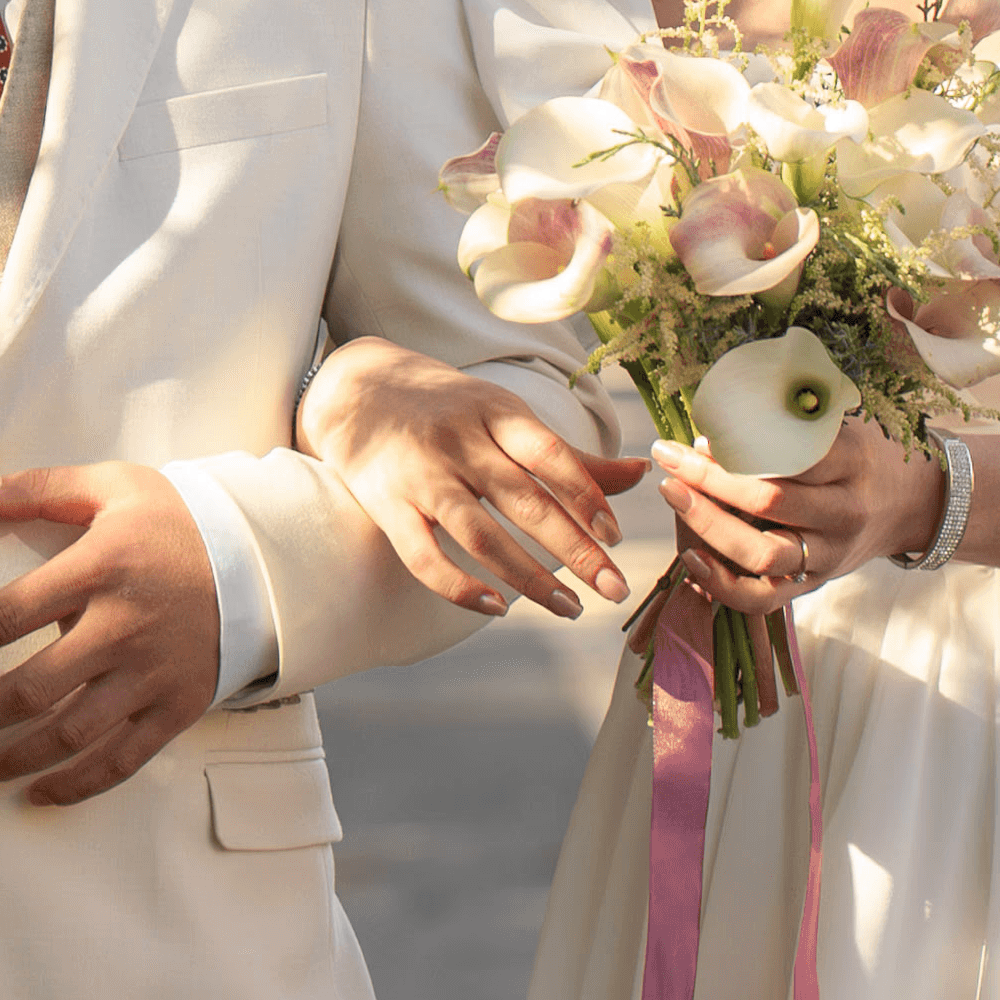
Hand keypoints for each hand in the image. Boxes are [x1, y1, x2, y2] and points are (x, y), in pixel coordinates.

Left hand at [0, 462, 217, 805]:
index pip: (6, 616)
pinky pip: (122, 759)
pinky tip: (39, 792)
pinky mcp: (177, 707)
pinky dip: (78, 783)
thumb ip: (38, 488)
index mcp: (99, 569)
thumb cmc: (177, 521)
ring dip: (12, 758)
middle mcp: (122, 628)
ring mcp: (151, 674)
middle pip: (30, 688)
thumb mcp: (112, 485)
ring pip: (71, 733)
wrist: (263, 558)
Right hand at [297, 336, 648, 619]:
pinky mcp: (388, 505)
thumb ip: (569, 456)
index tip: (616, 537)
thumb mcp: (506, 417)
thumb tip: (642, 473)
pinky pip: (423, 556)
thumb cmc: (450, 410)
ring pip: (480, 534)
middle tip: (614, 589)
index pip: (549, 454)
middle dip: (575, 549)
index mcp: (496, 413)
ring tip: (570, 607)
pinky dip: (458, 586)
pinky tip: (495, 609)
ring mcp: (422, 474)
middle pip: (524, 500)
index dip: (584, 495)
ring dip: (529, 577)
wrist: (357, 390)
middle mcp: (460, 441)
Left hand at [652, 420, 945, 611]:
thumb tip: (721, 416)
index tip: (696, 434)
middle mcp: (842, 514)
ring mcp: (827, 556)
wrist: (910, 506)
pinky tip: (691, 558)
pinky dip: (722, 584)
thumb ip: (792, 421)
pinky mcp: (813, 585)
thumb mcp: (841, 427)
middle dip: (710, 480)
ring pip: (762, 554)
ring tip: (673, 496)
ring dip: (709, 526)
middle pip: (769, 502)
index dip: (736, 446)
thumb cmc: (863, 456)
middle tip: (670, 458)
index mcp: (850, 464)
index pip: (787, 456)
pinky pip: (763, 598)